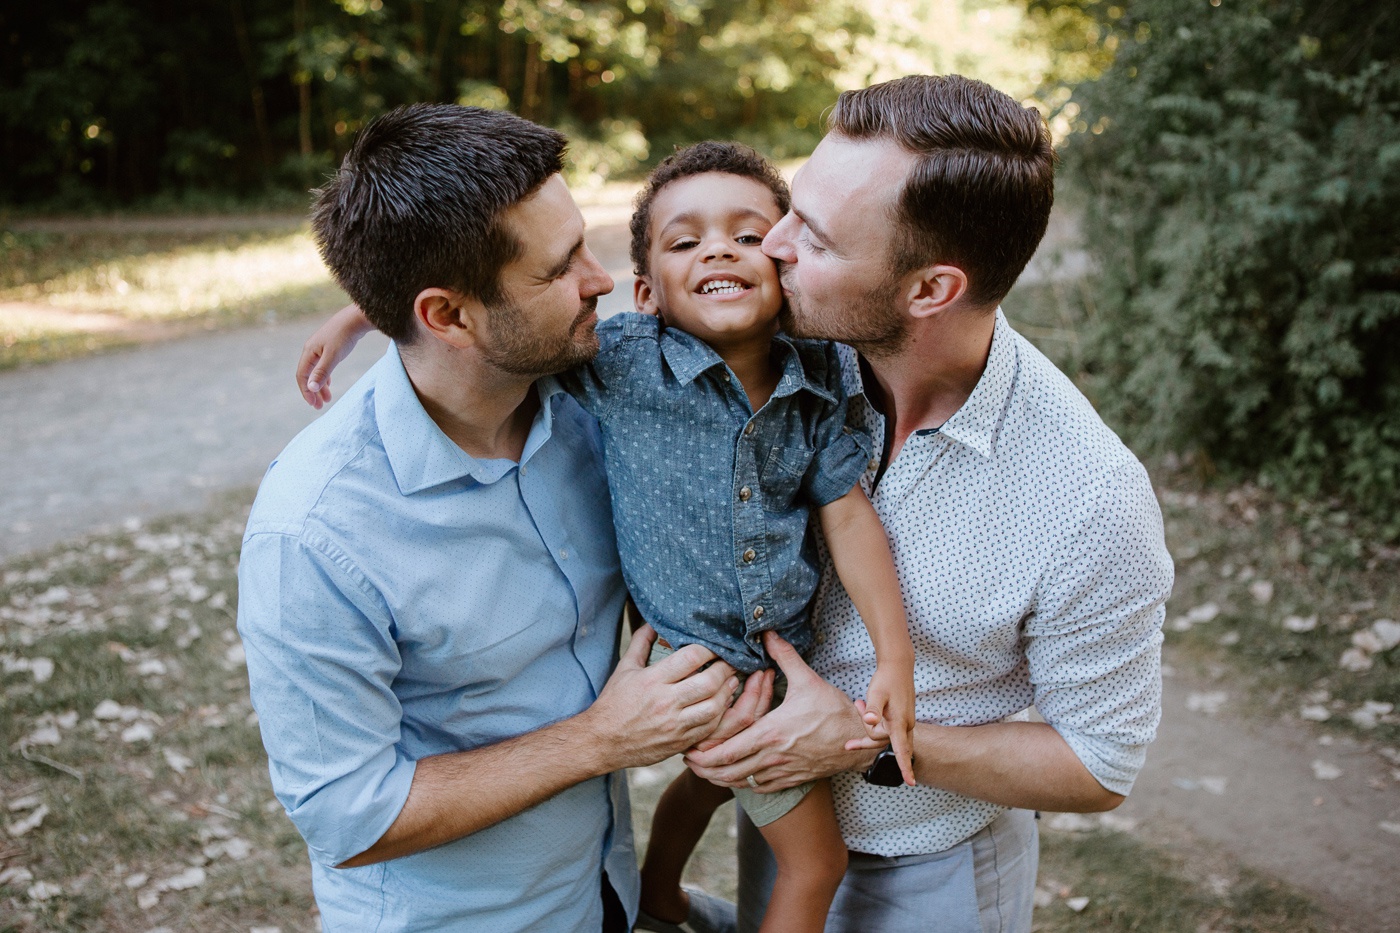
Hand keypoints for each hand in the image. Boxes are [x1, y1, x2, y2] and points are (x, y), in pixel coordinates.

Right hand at [296, 304, 370, 408]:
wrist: (356, 318)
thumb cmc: (344, 336)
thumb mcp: (333, 356)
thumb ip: (322, 372)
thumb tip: (310, 388)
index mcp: (309, 352)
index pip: (302, 376)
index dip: (306, 391)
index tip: (314, 404)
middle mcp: (311, 350)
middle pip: (307, 375)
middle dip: (312, 391)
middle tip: (319, 406)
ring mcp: (319, 348)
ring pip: (316, 371)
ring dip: (320, 386)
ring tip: (327, 400)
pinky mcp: (328, 347)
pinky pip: (322, 366)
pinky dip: (324, 377)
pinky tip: (329, 385)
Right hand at [581, 625, 737, 770]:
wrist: (603, 742)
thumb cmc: (613, 704)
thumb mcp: (624, 669)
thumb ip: (641, 643)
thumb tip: (653, 622)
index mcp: (652, 680)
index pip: (691, 657)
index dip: (709, 648)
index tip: (716, 644)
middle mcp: (665, 702)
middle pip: (709, 682)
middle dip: (725, 668)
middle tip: (732, 661)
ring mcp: (674, 725)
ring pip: (714, 706)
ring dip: (728, 691)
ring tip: (732, 681)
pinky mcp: (680, 742)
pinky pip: (710, 728)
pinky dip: (721, 714)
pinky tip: (722, 704)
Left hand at [684, 631, 875, 790]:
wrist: (861, 741)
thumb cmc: (835, 711)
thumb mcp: (808, 680)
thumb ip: (784, 656)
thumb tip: (768, 633)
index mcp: (771, 733)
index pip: (728, 750)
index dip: (704, 754)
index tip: (688, 749)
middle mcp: (773, 756)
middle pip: (728, 772)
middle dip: (704, 770)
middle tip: (687, 762)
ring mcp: (782, 771)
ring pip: (742, 783)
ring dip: (720, 779)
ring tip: (704, 772)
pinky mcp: (793, 778)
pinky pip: (761, 787)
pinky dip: (743, 784)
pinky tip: (735, 777)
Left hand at [862, 665, 915, 784]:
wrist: (898, 666)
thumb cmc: (887, 680)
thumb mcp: (877, 693)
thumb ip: (873, 708)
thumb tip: (869, 721)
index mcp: (900, 722)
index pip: (902, 750)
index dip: (905, 767)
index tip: (911, 782)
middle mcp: (905, 726)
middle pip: (882, 741)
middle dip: (866, 733)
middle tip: (857, 712)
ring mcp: (905, 724)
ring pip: (883, 736)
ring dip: (868, 726)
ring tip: (859, 703)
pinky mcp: (901, 720)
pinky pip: (886, 731)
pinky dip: (873, 725)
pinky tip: (864, 711)